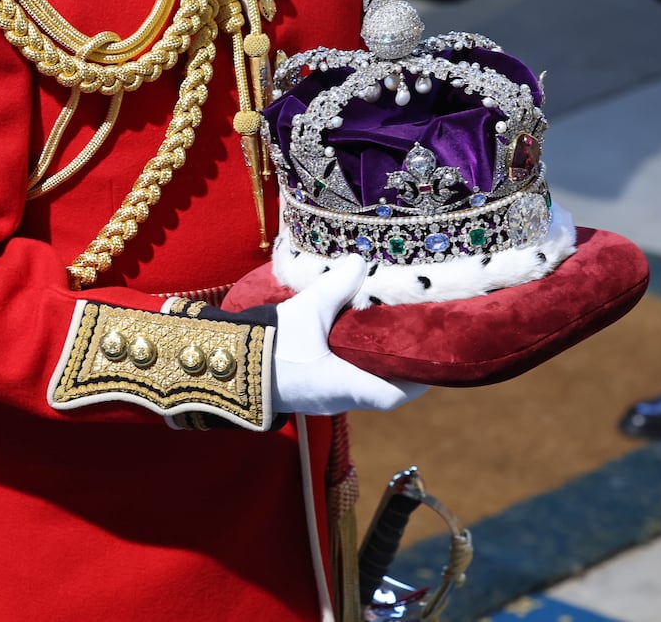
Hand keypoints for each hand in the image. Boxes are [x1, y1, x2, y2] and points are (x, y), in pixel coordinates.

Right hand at [272, 255, 426, 414]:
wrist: (229, 366)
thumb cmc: (274, 345)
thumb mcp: (308, 310)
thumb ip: (337, 285)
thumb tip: (361, 262)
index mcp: (345, 386)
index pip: (394, 395)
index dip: (417, 382)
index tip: (432, 362)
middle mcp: (338, 399)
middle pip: (381, 392)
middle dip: (398, 370)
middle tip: (411, 340)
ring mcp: (321, 399)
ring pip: (360, 387)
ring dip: (374, 367)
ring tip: (384, 337)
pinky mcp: (307, 392)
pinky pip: (340, 383)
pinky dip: (353, 366)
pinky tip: (349, 342)